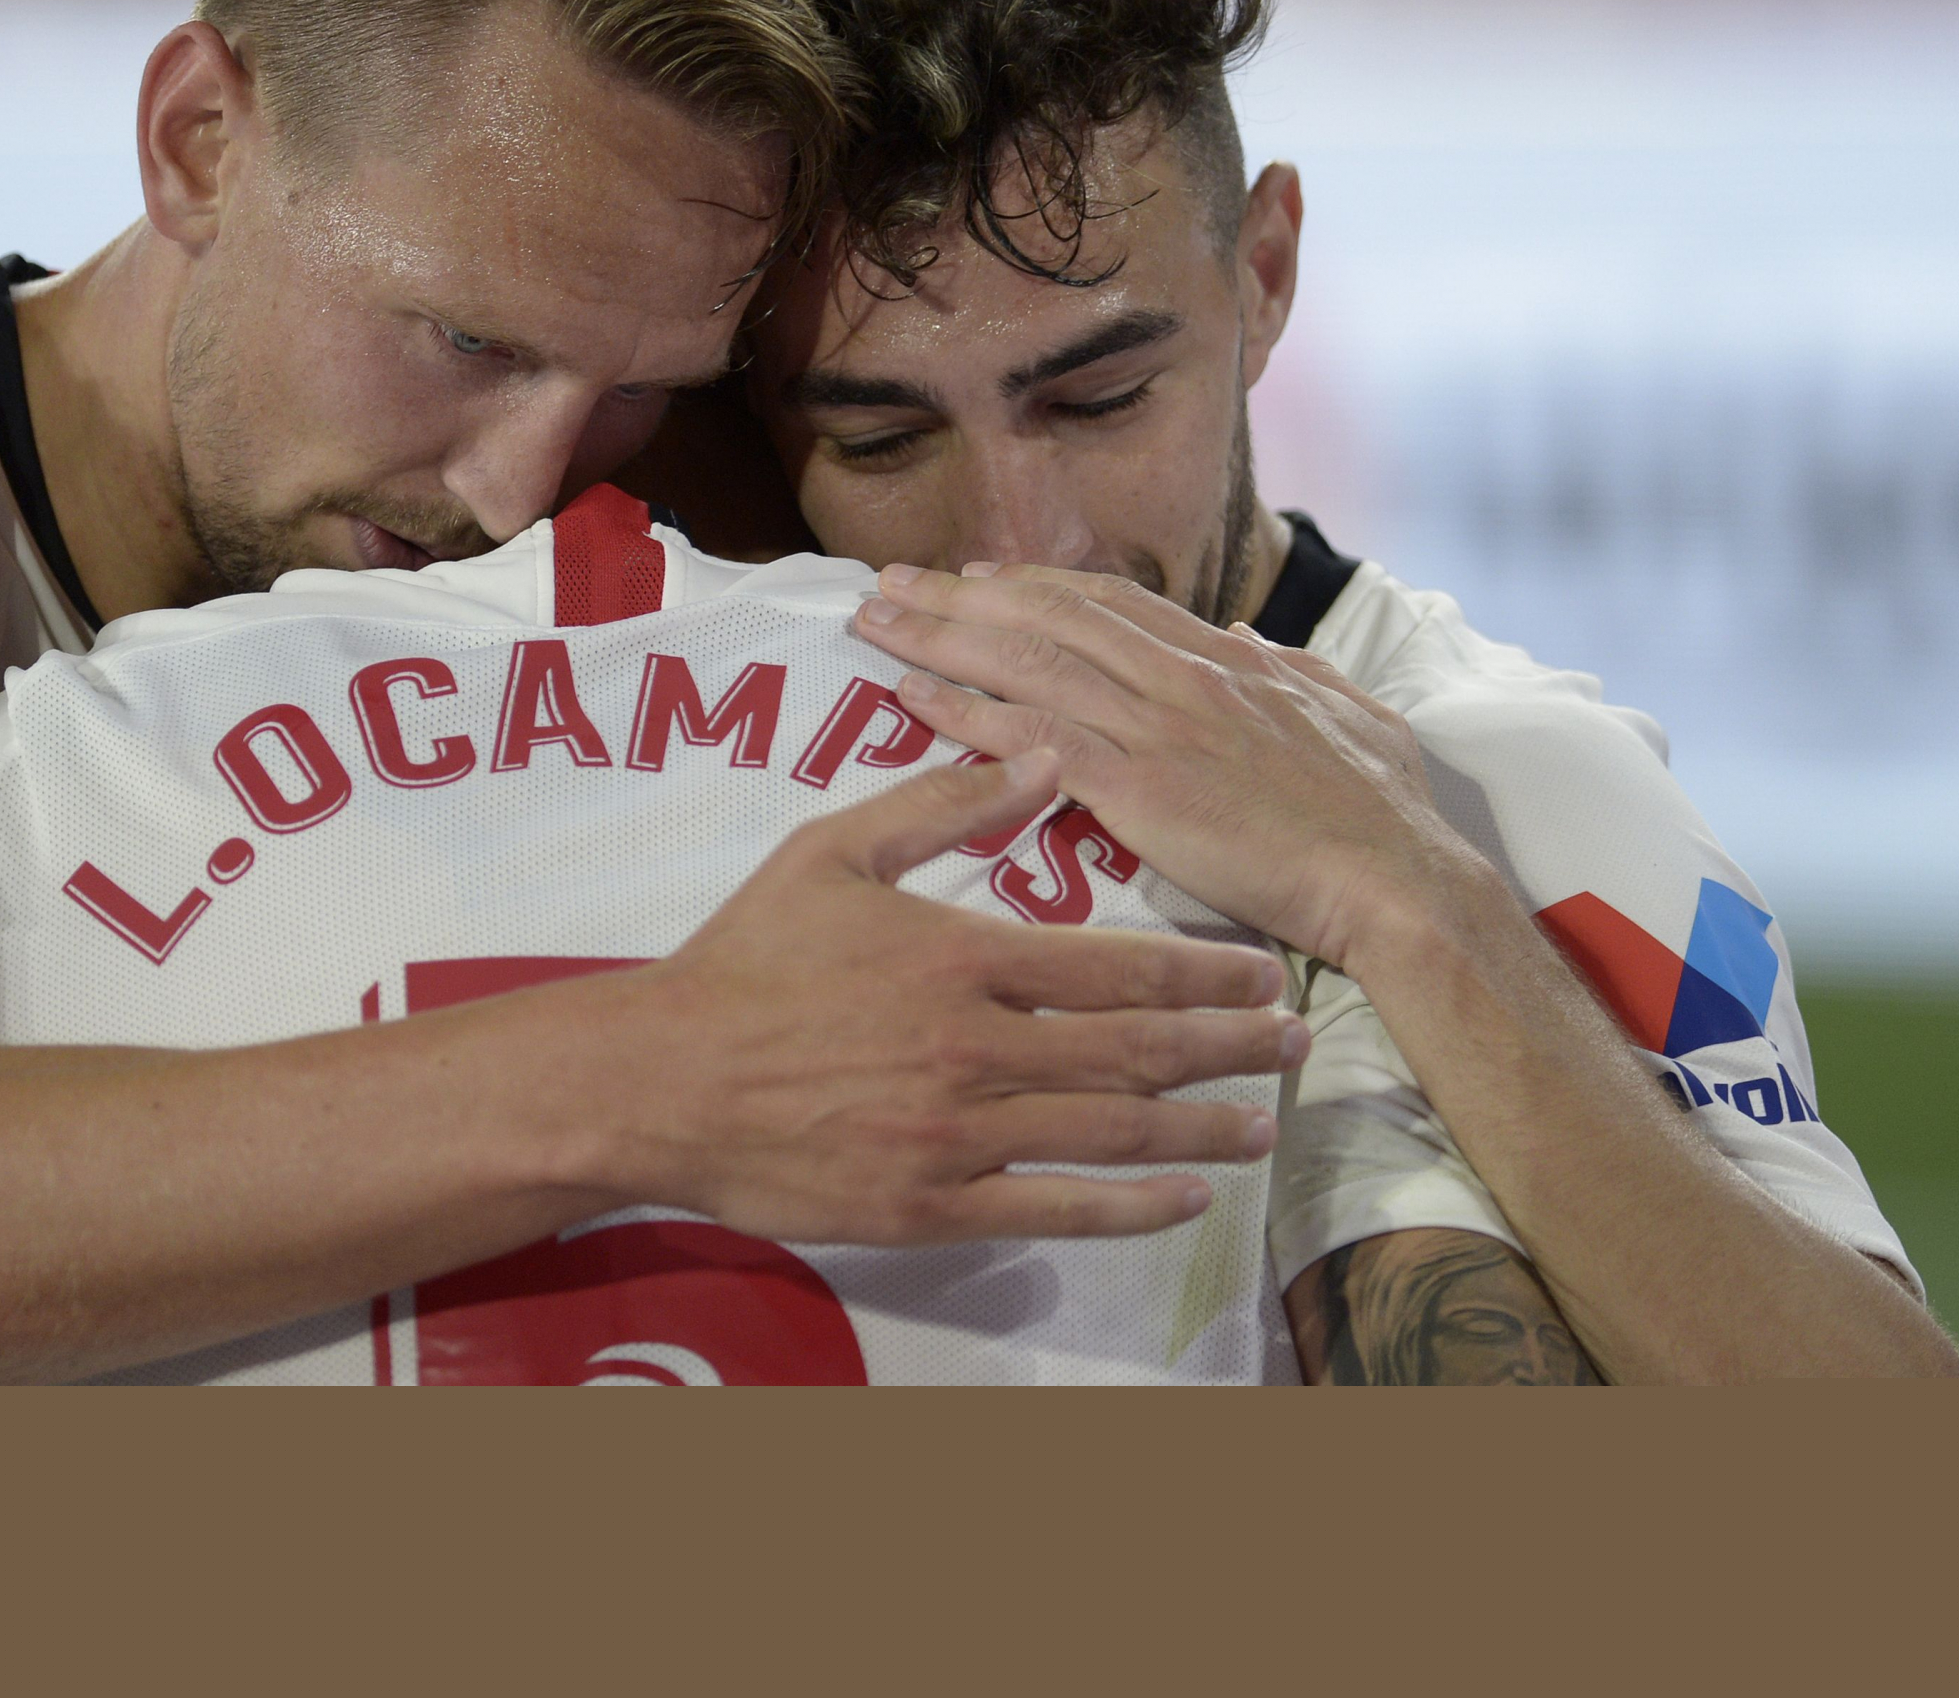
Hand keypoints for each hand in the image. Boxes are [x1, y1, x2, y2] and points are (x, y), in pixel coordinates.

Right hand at [594, 750, 1304, 1245]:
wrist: (659, 1078)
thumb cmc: (744, 957)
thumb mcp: (832, 850)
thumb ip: (945, 802)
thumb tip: (1044, 751)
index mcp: (962, 958)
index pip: (1118, 963)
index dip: (1205, 970)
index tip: (1264, 971)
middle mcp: (977, 1049)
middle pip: (1138, 1048)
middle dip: (1231, 1046)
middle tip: (1299, 1045)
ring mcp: (957, 1135)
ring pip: (1111, 1131)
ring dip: (1203, 1126)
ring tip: (1264, 1123)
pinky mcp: (929, 1204)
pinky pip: (1053, 1209)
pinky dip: (1130, 1205)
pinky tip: (1184, 1196)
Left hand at [851, 562, 1490, 969]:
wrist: (1396, 881)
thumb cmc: (1381, 815)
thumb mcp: (1346, 714)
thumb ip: (1289, 673)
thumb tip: (1245, 637)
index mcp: (1226, 661)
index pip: (1110, 603)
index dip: (1033, 586)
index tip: (976, 576)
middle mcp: (1181, 676)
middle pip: (1046, 615)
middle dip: (959, 594)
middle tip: (890, 580)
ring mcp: (1156, 727)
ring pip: (1023, 660)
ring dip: (938, 636)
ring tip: (873, 621)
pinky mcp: (1136, 788)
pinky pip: (1028, 736)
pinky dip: (962, 710)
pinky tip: (910, 699)